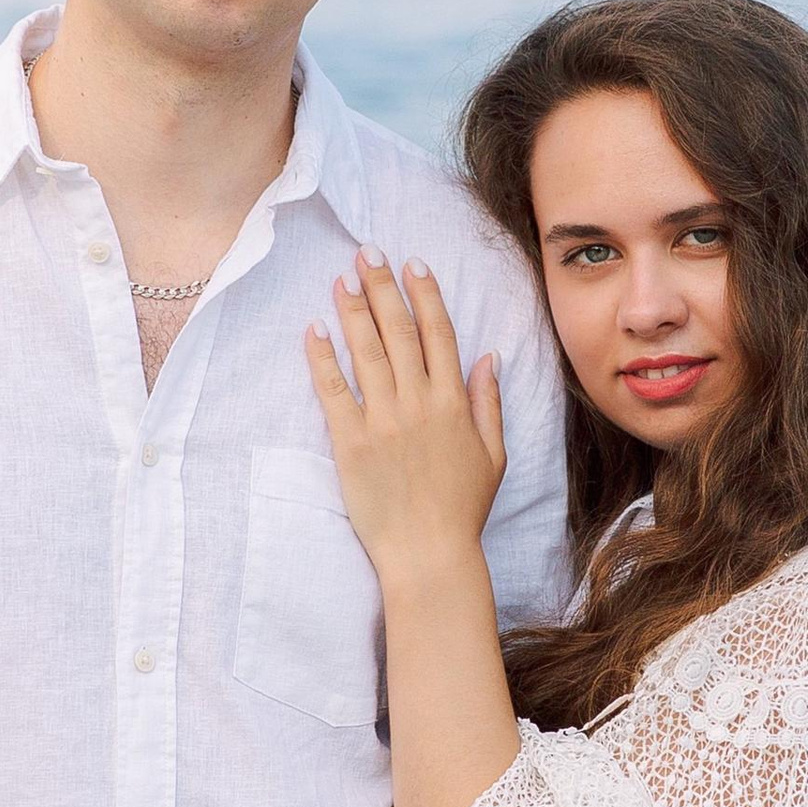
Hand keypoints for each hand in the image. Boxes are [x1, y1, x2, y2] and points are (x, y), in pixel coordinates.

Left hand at [305, 249, 505, 585]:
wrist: (428, 554)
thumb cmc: (462, 509)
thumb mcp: (493, 454)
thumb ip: (488, 402)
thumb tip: (488, 356)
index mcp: (453, 403)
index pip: (438, 334)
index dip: (425, 295)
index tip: (413, 264)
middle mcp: (418, 404)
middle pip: (399, 332)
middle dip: (383, 286)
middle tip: (367, 252)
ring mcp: (382, 421)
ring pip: (366, 352)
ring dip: (353, 310)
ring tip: (343, 278)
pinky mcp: (350, 442)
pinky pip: (333, 391)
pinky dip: (323, 358)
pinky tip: (315, 328)